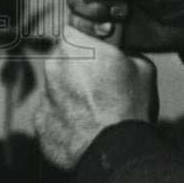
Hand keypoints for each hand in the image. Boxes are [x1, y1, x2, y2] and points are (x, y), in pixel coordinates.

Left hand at [34, 25, 157, 170]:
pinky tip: (88, 127)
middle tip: (102, 84)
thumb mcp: (143, 66)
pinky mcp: (41, 124)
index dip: (88, 40)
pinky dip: (67, 119)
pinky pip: (54, 115)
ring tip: (98, 110)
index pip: (74, 30)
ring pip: (58, 88)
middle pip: (64, 60)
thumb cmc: (131, 105)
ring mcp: (44, 97)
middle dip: (79, 68)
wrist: (115, 152)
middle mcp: (53, 68)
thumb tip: (120, 53)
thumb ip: (124, 52)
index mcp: (75, 46)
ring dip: (72, 94)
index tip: (100, 52)